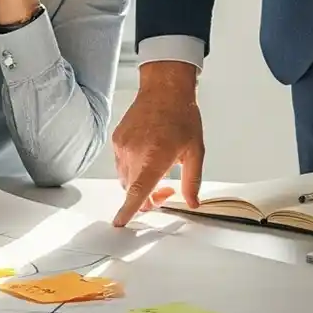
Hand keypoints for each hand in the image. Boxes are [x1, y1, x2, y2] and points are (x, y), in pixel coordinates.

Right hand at [111, 62, 203, 225]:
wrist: (165, 89)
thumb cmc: (182, 116)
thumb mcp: (195, 151)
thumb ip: (192, 181)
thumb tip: (192, 202)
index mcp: (154, 158)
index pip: (138, 192)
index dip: (128, 210)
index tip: (120, 222)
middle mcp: (134, 153)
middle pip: (132, 190)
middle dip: (146, 197)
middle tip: (167, 189)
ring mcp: (122, 146)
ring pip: (125, 178)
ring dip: (139, 183)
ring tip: (159, 170)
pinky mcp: (117, 140)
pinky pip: (121, 164)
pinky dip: (132, 168)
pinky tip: (148, 155)